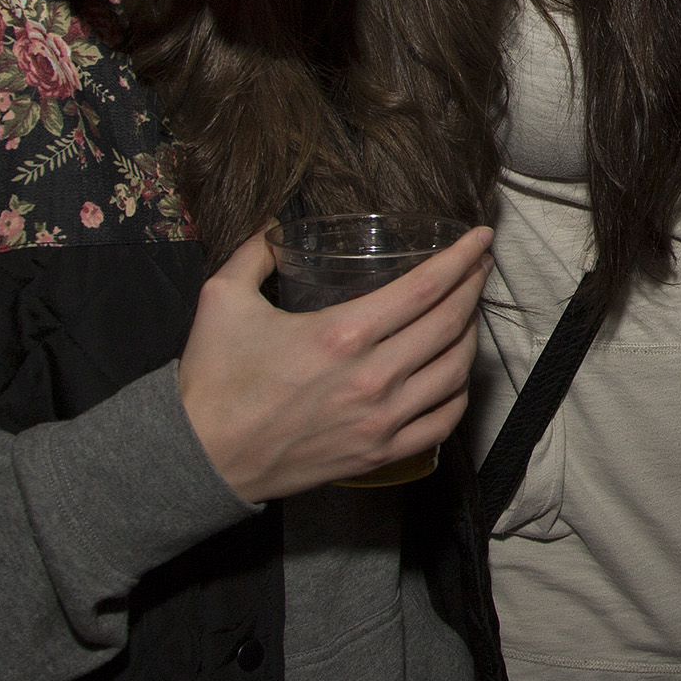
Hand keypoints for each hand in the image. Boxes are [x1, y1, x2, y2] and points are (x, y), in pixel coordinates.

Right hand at [177, 225, 493, 503]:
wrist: (200, 458)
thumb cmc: (213, 379)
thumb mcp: (222, 298)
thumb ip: (255, 251)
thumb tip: (275, 222)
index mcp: (342, 334)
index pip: (425, 288)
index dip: (461, 258)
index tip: (481, 238)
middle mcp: (372, 378)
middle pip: (449, 323)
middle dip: (474, 287)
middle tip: (480, 265)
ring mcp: (380, 420)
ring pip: (454, 371)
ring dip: (471, 336)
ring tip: (468, 312)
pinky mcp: (379, 454)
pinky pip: (441, 421)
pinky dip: (459, 393)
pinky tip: (456, 373)